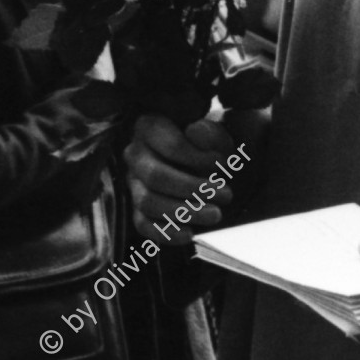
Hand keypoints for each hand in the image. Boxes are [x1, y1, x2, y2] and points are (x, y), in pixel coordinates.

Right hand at [123, 113, 237, 244]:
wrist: (202, 160)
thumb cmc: (208, 143)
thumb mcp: (215, 133)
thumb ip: (209, 132)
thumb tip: (196, 132)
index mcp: (150, 126)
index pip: (172, 146)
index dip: (200, 159)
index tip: (224, 165)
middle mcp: (134, 154)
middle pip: (157, 176)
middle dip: (194, 189)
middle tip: (226, 195)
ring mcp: (132, 182)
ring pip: (148, 202)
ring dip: (184, 212)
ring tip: (215, 214)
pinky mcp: (136, 206)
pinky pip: (142, 224)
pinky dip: (165, 233)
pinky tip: (190, 234)